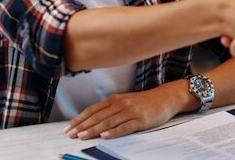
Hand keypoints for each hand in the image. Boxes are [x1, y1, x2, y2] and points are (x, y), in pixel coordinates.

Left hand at [64, 84, 182, 139]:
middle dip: (82, 126)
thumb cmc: (145, 101)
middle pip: (98, 116)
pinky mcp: (140, 120)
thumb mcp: (126, 101)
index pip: (93, 110)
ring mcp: (131, 112)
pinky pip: (125, 127)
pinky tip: (105, 135)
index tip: (69, 127)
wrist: (166, 97)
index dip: (79, 119)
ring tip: (82, 136)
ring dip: (93, 130)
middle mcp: (121, 104)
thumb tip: (93, 119)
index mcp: (115, 99)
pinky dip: (114, 131)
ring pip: (108, 122)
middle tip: (70, 134)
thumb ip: (111, 108)